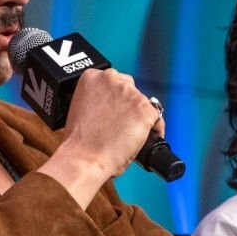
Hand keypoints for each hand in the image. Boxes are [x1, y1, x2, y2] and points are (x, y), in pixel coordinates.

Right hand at [37, 68, 163, 205]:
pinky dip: (155, 129)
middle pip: (130, 88)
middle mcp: (111, 79)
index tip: (114, 110)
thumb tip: (110, 107)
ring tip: (131, 135)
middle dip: (128, 104)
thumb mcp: (80, 109)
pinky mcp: (145, 108)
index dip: (115, 98)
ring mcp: (130, 93)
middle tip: (122, 124)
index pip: (113, 81)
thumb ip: (97, 101)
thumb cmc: (78, 142)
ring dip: (140, 116)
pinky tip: (145, 139)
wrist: (84, 159)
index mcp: (92, 77)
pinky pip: (157, 117)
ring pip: (144, 102)